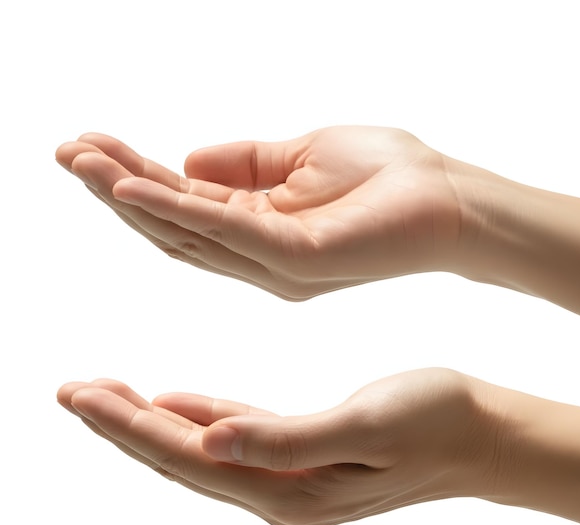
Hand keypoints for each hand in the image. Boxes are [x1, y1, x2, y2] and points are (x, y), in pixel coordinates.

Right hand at [55, 127, 461, 298]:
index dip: (135, 177)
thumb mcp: (301, 157)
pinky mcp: (297, 259)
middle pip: (174, 225)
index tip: (91, 145)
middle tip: (68, 152)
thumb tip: (184, 158)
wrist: (450, 199)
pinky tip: (131, 183)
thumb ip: (243, 164)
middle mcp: (258, 255)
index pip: (184, 205)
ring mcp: (275, 263)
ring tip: (83, 161)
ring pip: (187, 233)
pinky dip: (176, 206)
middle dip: (118, 188)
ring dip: (131, 196)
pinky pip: (225, 232)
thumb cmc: (387, 176)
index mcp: (260, 228)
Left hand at [57, 369, 487, 524]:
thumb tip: (214, 443)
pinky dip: (198, 417)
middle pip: (182, 456)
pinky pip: (235, 436)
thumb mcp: (366, 425)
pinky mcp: (302, 454)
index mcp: (291, 489)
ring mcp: (290, 477)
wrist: (482, 435)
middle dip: (123, 424)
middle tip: (73, 391)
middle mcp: (281, 492)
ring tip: (107, 392)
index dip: (130, 426)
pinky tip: (174, 402)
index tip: (80, 393)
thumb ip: (287, 440)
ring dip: (151, 421)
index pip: (189, 457)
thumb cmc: (435, 422)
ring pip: (201, 447)